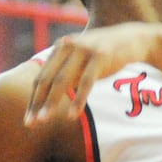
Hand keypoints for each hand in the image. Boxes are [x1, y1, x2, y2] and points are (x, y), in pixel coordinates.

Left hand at [25, 23, 161, 122]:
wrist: (133, 38)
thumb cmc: (104, 53)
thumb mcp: (82, 58)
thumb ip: (66, 71)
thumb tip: (48, 95)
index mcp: (60, 48)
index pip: (41, 77)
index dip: (34, 99)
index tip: (29, 119)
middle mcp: (68, 46)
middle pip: (47, 79)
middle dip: (37, 103)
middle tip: (31, 123)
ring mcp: (84, 50)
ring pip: (62, 81)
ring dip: (52, 102)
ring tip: (44, 120)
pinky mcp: (101, 56)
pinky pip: (86, 82)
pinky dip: (78, 100)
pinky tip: (72, 115)